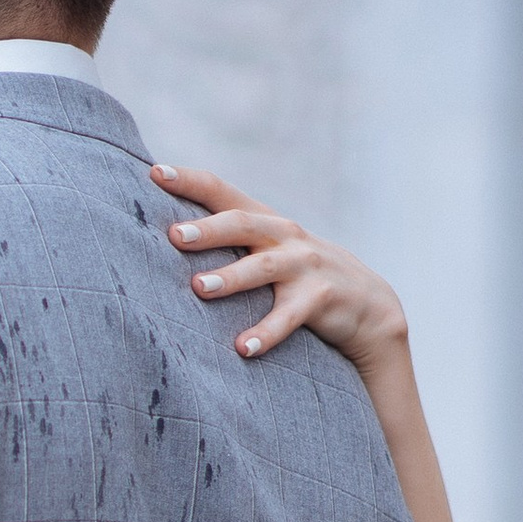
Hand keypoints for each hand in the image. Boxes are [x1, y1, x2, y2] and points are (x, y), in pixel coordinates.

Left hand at [152, 162, 408, 369]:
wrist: (368, 303)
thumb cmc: (297, 275)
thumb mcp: (267, 249)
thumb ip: (228, 240)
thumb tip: (163, 235)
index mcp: (263, 221)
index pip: (221, 192)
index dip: (189, 181)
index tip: (154, 173)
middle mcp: (284, 236)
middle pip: (243, 224)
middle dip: (208, 229)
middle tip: (174, 235)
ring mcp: (304, 266)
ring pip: (263, 268)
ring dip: (231, 278)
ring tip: (198, 288)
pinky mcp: (320, 299)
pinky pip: (288, 317)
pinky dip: (266, 333)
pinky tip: (243, 348)